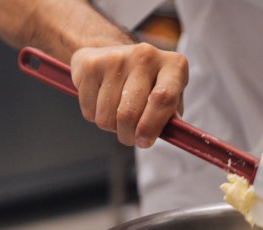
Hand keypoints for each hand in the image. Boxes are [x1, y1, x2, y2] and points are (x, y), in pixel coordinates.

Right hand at [70, 44, 187, 147]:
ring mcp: (115, 57)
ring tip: (118, 114)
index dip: (151, 126)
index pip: (163, 98)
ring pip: (106, 118)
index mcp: (174, 65)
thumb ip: (170, 119)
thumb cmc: (151, 86)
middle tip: (131, 137)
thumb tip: (157, 135)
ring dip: (112, 127)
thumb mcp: (172, 99)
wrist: (118, 55)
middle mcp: (145, 56)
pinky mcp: (88, 63)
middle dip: (128, 135)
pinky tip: (103, 100)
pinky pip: (89, 111)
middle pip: (129, 113)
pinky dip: (95, 116)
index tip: (144, 142)